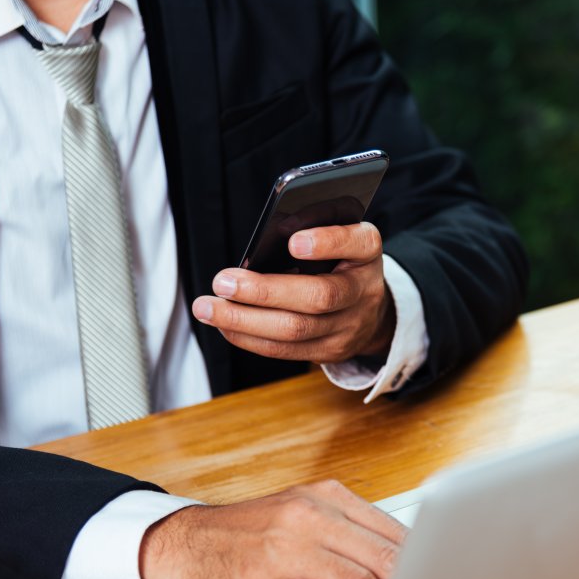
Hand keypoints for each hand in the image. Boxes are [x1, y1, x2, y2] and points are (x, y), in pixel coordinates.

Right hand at [140, 480, 407, 578]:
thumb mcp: (301, 518)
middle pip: (384, 557)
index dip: (425, 565)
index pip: (393, 532)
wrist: (180, 541)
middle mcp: (312, 517)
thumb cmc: (246, 534)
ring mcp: (288, 548)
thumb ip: (347, 535)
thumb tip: (400, 562)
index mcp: (329, 498)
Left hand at [192, 223, 395, 362]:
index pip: (356, 243)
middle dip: (265, 291)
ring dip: (245, 320)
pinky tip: (224, 324)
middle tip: (223, 282)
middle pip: (318, 296)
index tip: (293, 243)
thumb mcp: (336, 236)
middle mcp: (364, 290)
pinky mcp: (330, 351)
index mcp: (366, 251)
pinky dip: (249, 337)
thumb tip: (263, 242)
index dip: (327, 243)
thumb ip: (310, 228)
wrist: (370, 310)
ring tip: (208, 307)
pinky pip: (286, 350)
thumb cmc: (340, 261)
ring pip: (296, 329)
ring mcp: (350, 326)